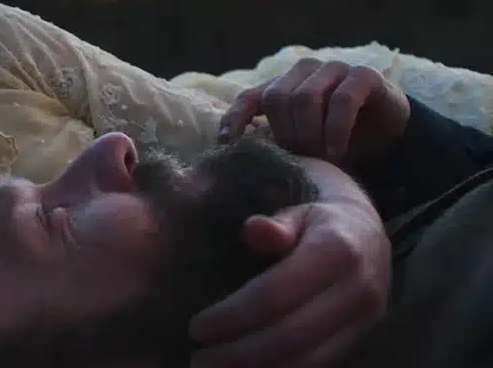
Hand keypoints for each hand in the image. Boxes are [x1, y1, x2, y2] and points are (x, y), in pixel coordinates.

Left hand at [189, 201, 389, 367]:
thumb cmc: (318, 224)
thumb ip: (275, 225)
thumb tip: (252, 229)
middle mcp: (357, 292)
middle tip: (197, 360)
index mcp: (337, 252)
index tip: (196, 328)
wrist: (370, 238)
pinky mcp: (359, 343)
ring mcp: (363, 323)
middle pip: (290, 336)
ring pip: (306, 361)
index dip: (233, 316)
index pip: (275, 294)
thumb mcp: (297, 213)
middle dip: (239, 354)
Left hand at [219, 58, 409, 165]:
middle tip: (300, 159)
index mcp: (284, 85)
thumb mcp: (302, 145)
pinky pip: (342, 100)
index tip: (228, 143)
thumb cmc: (338, 141)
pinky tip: (336, 152)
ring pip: (306, 97)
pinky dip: (335, 129)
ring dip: (310, 133)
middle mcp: (304, 72)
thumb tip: (238, 158)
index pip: (250, 96)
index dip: (235, 117)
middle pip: (277, 98)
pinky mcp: (364, 75)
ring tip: (320, 158)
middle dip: (285, 133)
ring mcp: (334, 69)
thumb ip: (276, 143)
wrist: (390, 135)